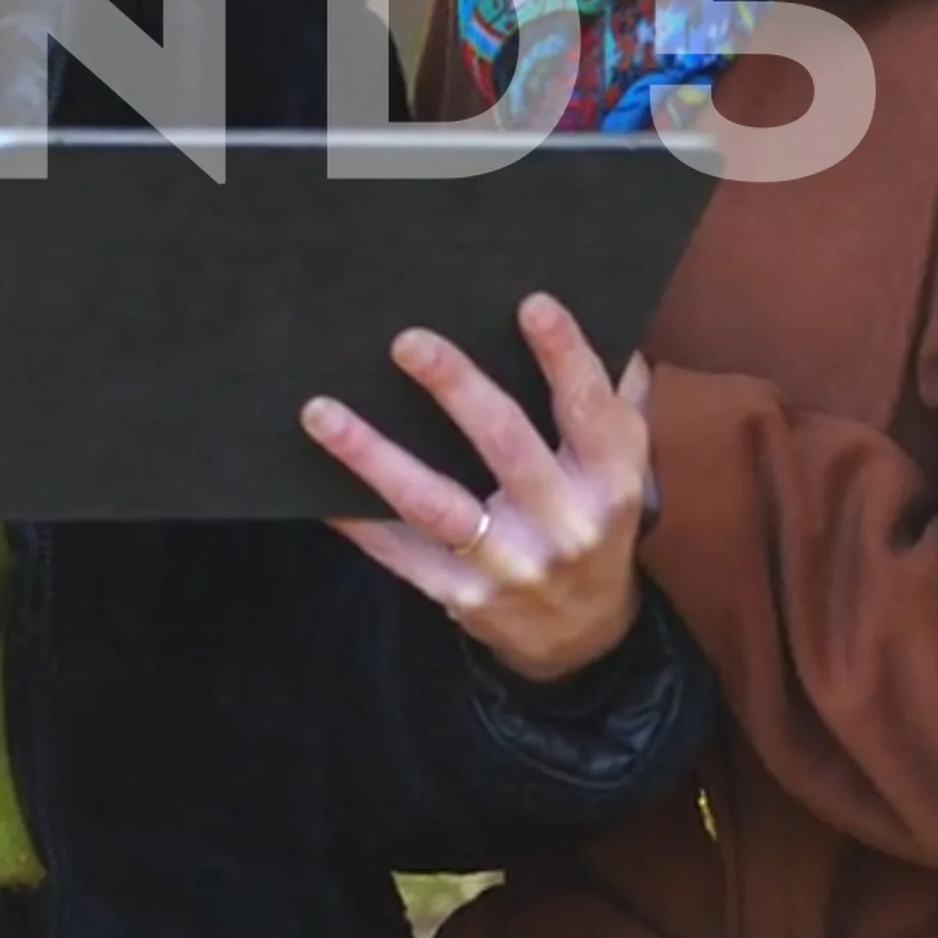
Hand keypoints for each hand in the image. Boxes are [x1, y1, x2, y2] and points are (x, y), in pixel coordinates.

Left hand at [301, 294, 653, 685]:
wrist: (583, 635)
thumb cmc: (593, 519)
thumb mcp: (622, 466)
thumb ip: (612, 396)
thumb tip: (604, 313)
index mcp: (611, 479)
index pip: (590, 408)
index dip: (564, 355)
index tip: (531, 303)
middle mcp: (565, 523)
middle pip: (506, 444)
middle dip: (455, 388)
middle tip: (406, 341)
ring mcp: (510, 565)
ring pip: (435, 503)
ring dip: (373, 455)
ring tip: (322, 412)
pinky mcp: (462, 597)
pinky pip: (399, 553)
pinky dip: (356, 520)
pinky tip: (315, 488)